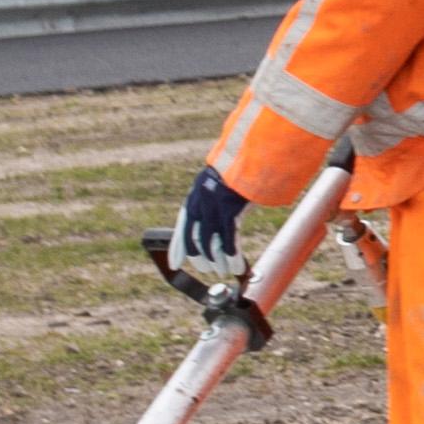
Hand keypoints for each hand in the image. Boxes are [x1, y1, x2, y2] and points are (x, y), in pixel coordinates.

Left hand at [164, 168, 250, 287]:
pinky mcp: (230, 211)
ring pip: (211, 244)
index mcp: (194, 198)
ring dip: (217, 261)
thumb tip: (219, 216)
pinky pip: (229, 240)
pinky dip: (232, 255)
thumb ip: (212, 199)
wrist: (249, 151)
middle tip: (207, 269)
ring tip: (223, 272)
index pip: (182, 228)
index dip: (178, 249)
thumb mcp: (217, 182)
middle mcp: (200, 205)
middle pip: (194, 240)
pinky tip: (236, 265)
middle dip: (200, 258)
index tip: (175, 265)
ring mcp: (214, 208)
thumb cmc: (239, 167)